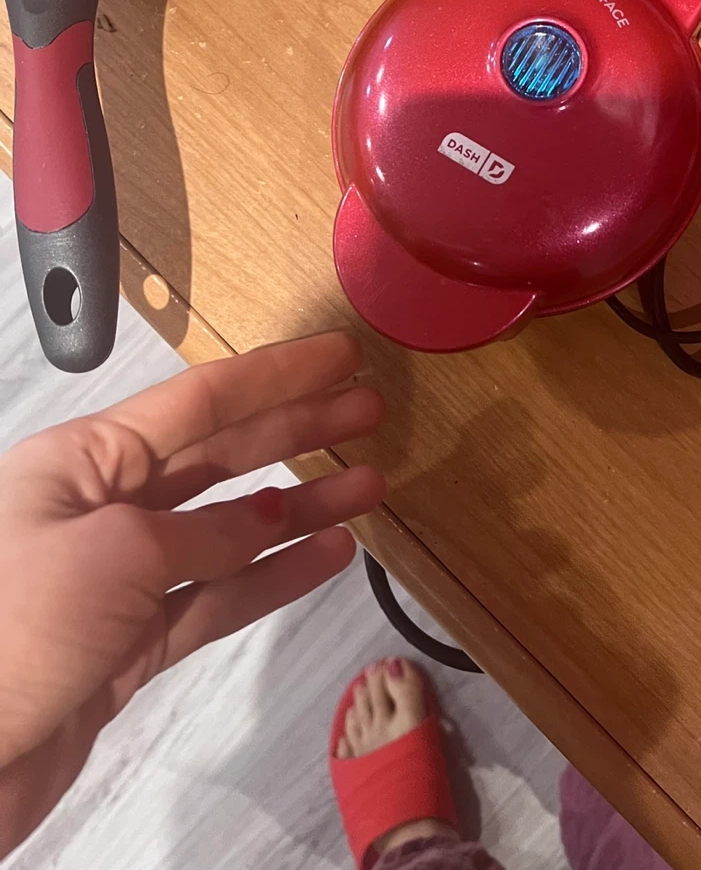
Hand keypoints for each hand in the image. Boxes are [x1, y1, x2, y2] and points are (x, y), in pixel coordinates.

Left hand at [0, 331, 383, 854]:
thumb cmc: (11, 632)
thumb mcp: (116, 554)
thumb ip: (206, 531)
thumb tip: (270, 518)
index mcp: (83, 461)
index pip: (199, 400)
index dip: (276, 376)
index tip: (338, 357)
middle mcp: (103, 507)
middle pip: (220, 455)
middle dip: (296, 430)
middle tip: (367, 411)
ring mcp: (119, 576)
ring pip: (229, 530)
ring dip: (300, 507)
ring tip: (368, 487)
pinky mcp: (131, 641)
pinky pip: (218, 596)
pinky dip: (274, 578)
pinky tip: (326, 556)